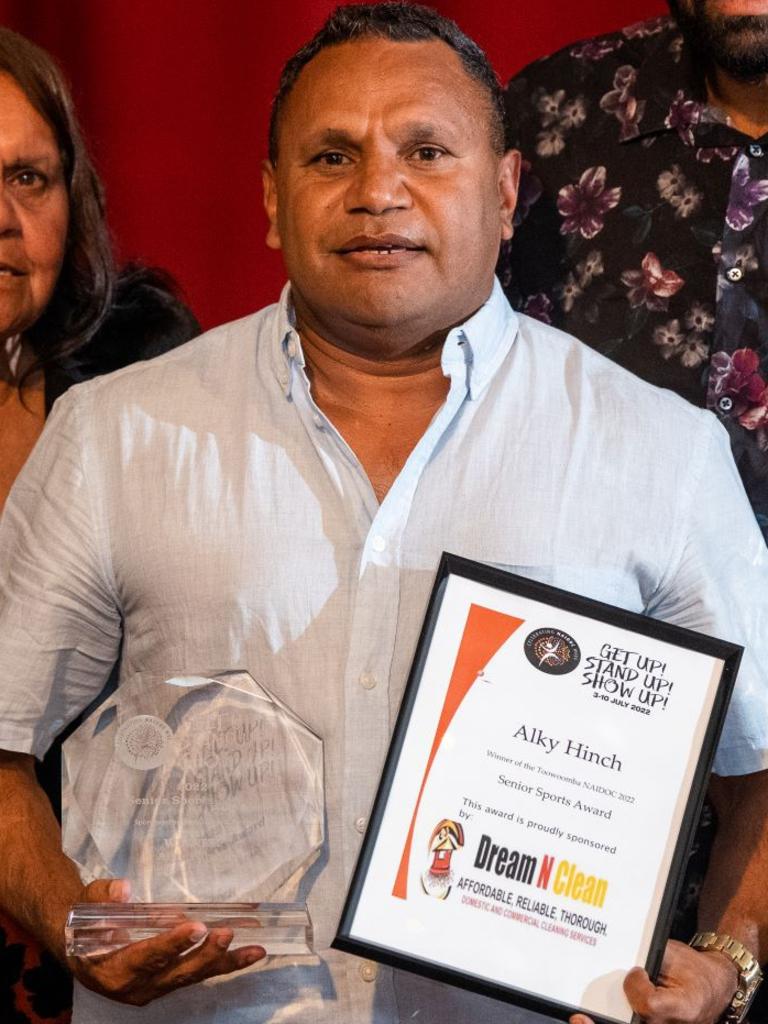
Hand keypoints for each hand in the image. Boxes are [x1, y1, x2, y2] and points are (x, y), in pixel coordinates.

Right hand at [67, 879, 266, 1005]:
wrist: (79, 947)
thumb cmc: (84, 922)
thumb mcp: (86, 904)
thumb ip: (103, 897)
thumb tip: (123, 889)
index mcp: (114, 969)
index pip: (146, 958)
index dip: (170, 944)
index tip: (195, 927)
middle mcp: (137, 986)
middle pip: (176, 973)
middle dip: (204, 954)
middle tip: (226, 933)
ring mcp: (155, 987)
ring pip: (193, 976)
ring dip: (224, 961)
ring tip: (255, 949)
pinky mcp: (169, 982)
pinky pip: (199, 975)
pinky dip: (226, 964)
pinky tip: (252, 954)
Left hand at [569, 939, 737, 1023]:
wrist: (712, 989)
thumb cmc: (694, 970)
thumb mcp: (675, 955)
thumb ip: (649, 955)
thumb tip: (622, 957)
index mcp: (683, 1007)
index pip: (649, 1005)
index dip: (636, 987)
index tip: (636, 972)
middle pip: (635, 1023)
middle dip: (604, 1022)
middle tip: (579, 1019)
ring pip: (633, 1023)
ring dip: (605, 1021)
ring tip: (580, 1021)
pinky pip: (634, 1022)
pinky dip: (616, 1018)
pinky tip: (589, 1020)